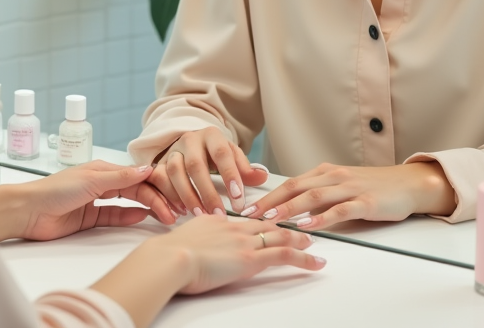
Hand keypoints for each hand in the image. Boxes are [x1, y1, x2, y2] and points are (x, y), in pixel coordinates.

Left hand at [0, 161, 176, 242]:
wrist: (28, 212)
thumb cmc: (55, 190)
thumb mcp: (91, 180)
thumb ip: (120, 177)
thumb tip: (148, 169)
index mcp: (103, 169)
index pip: (137, 175)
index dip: (157, 184)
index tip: (174, 193)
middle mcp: (102, 183)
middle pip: (136, 189)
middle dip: (157, 199)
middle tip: (174, 212)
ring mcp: (96, 200)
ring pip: (129, 203)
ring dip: (147, 208)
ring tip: (165, 217)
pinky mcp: (90, 218)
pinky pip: (115, 216)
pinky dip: (130, 217)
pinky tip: (143, 218)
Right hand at [91, 216, 325, 327]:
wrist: (170, 258)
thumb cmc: (167, 254)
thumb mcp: (180, 239)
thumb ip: (192, 238)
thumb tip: (191, 245)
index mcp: (216, 221)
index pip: (244, 220)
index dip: (260, 221)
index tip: (269, 222)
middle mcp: (234, 227)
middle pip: (265, 224)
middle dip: (284, 226)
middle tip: (299, 229)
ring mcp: (244, 241)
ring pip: (280, 236)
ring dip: (299, 240)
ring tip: (311, 244)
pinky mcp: (252, 258)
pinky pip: (285, 255)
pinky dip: (304, 258)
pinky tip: (316, 263)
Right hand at [147, 127, 269, 215]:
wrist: (191, 145)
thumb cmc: (215, 154)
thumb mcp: (232, 156)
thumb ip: (245, 168)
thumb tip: (262, 177)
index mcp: (211, 135)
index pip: (222, 153)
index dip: (229, 175)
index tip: (238, 199)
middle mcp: (189, 140)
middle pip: (196, 165)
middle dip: (207, 192)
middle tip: (218, 214)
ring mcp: (172, 151)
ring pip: (174, 171)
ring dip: (187, 195)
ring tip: (200, 214)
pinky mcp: (159, 163)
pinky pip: (159, 179)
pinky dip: (168, 196)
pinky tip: (180, 211)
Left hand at [239, 161, 454, 229]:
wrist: (408, 184)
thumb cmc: (373, 187)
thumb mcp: (341, 186)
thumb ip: (319, 194)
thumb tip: (290, 209)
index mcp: (325, 172)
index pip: (290, 183)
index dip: (267, 195)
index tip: (247, 208)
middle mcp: (334, 176)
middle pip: (295, 187)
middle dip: (270, 201)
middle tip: (249, 215)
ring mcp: (349, 188)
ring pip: (313, 196)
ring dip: (290, 208)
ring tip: (272, 219)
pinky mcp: (365, 201)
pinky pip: (340, 209)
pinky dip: (322, 217)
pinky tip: (309, 225)